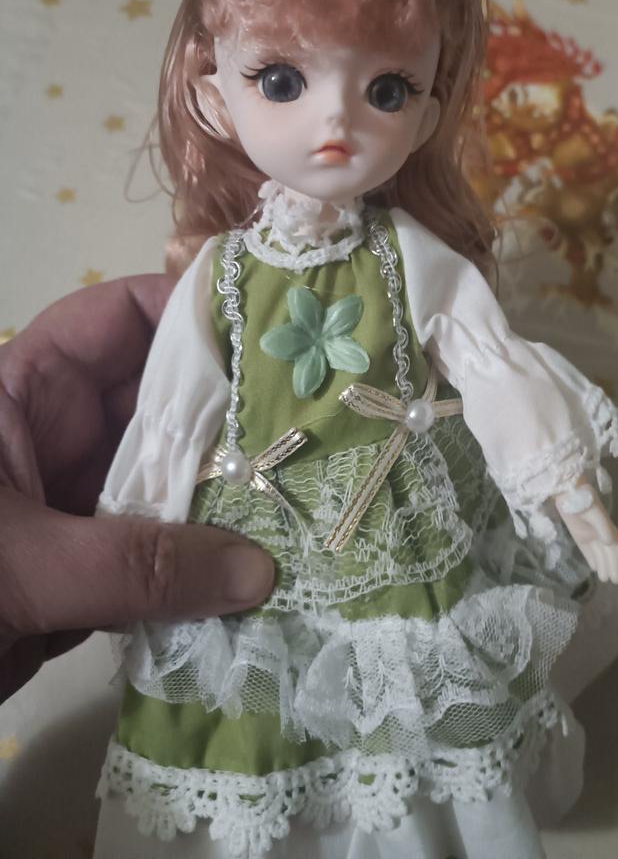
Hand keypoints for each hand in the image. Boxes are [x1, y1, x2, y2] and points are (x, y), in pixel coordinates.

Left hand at [0, 276, 274, 703]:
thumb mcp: (18, 562)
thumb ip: (133, 567)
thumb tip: (258, 572)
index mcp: (25, 394)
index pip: (119, 318)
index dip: (194, 310)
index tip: (277, 332)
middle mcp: (62, 436)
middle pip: (164, 399)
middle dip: (236, 410)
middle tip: (321, 423)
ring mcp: (80, 503)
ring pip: (172, 477)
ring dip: (231, 490)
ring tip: (312, 494)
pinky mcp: (92, 570)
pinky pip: (165, 550)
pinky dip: (209, 560)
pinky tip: (268, 567)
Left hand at [553, 482, 617, 584]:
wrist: (567, 491)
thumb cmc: (582, 499)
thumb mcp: (593, 512)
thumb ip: (602, 527)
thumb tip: (609, 542)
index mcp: (607, 527)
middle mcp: (600, 533)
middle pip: (609, 553)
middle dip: (613, 566)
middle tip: (615, 581)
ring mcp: (589, 534)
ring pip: (599, 553)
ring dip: (603, 565)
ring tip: (605, 579)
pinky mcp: (578, 535)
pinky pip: (587, 550)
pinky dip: (591, 559)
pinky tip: (594, 568)